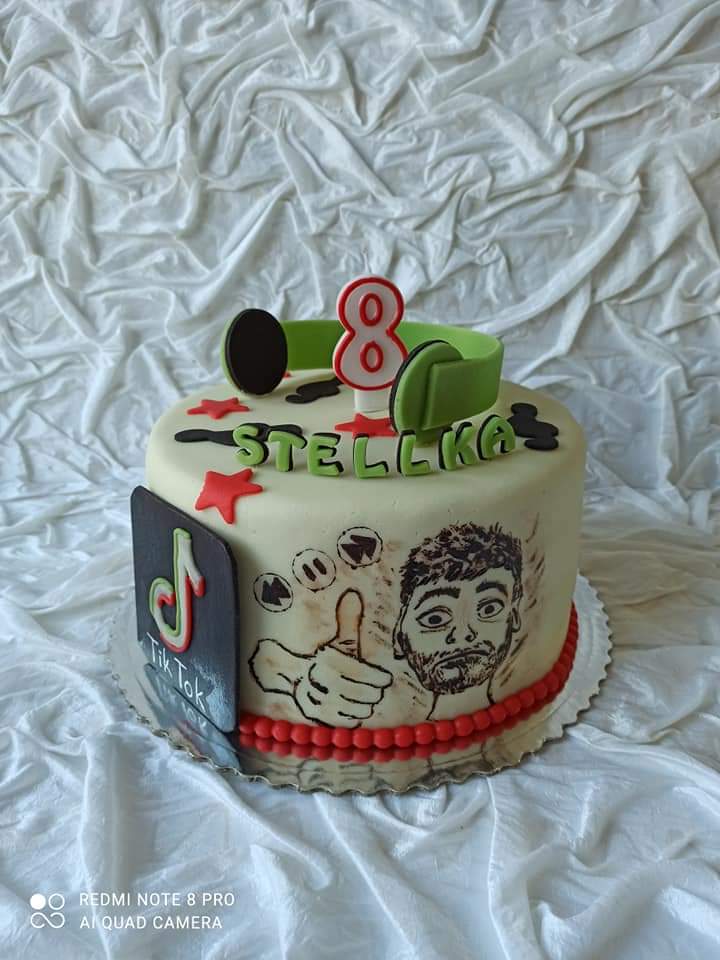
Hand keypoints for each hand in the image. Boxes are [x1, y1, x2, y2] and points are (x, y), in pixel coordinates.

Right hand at [294, 589, 392, 725]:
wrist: (300, 681)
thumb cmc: (330, 660)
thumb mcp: (340, 641)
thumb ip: (348, 621)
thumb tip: (353, 594)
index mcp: (327, 659)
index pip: (360, 674)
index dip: (378, 678)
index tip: (385, 679)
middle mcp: (320, 680)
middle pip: (362, 693)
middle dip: (373, 691)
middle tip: (376, 688)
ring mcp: (318, 700)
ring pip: (358, 708)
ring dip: (365, 704)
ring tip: (366, 697)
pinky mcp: (319, 717)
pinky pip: (349, 720)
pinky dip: (356, 715)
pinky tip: (355, 707)